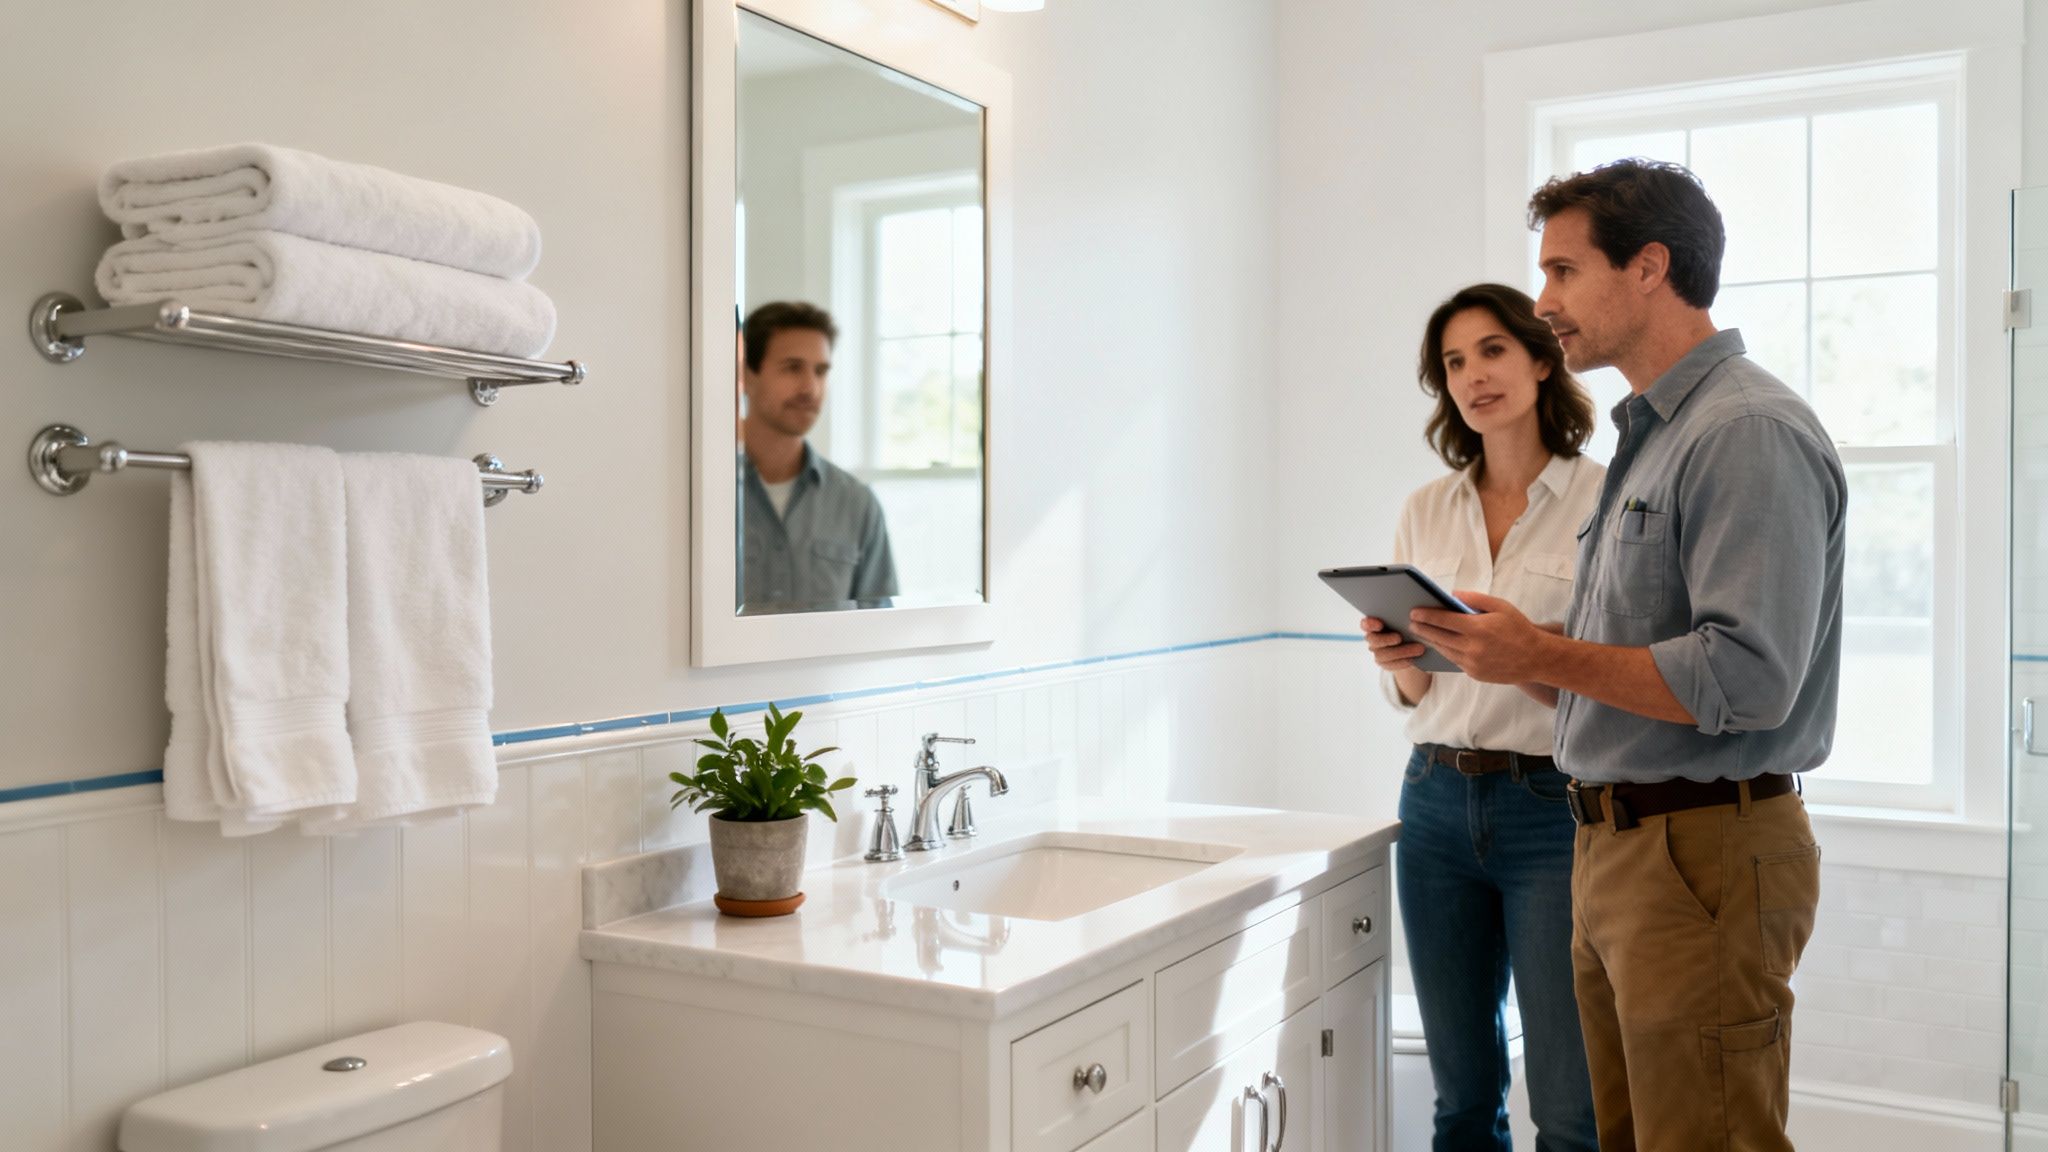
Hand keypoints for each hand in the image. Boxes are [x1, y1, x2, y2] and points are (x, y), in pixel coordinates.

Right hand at [1361, 616, 1427, 670]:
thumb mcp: (1406, 619)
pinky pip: (1390, 665)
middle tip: (1399, 637)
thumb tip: (1414, 611)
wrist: (1414, 642)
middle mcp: (1373, 638)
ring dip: (1401, 652)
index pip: (1365, 624)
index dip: (1369, 624)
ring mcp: (1377, 651)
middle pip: (1373, 640)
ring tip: (1419, 648)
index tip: (1380, 624)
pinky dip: (1402, 662)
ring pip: (1382, 654)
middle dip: (1386, 639)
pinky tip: (1413, 659)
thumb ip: (1404, 615)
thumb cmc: (1409, 625)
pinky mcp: (1385, 663)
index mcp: (1374, 624)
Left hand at [1407, 591, 1557, 684]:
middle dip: (1423, 628)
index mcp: (1478, 628)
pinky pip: (1454, 661)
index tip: (1414, 612)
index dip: (1426, 615)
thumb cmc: (1518, 628)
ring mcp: (1472, 663)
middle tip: (1412, 622)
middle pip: (1439, 636)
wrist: (1536, 658)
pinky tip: (1440, 645)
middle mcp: (1472, 648)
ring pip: (1444, 650)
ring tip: (1422, 632)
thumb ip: (1475, 598)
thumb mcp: (1500, 606)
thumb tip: (1452, 595)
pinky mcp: (1474, 674)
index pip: (1444, 620)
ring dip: (1431, 641)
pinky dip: (1446, 651)